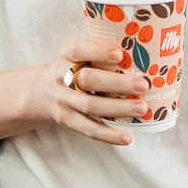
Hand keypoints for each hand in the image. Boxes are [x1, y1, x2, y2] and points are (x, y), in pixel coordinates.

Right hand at [19, 31, 150, 146]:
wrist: (41, 91)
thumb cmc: (74, 67)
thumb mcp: (80, 53)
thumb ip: (102, 52)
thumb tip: (147, 54)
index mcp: (67, 54)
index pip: (79, 49)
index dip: (98, 50)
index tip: (120, 54)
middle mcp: (62, 77)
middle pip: (88, 80)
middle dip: (116, 83)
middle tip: (143, 85)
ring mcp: (64, 100)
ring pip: (90, 106)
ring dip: (118, 109)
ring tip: (142, 108)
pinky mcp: (67, 120)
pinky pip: (89, 129)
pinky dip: (109, 135)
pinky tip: (128, 137)